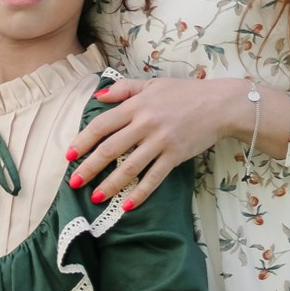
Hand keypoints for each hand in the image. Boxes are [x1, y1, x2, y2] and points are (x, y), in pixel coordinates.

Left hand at [65, 76, 247, 207]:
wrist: (220, 104)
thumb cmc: (186, 93)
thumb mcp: (153, 84)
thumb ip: (125, 89)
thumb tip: (99, 96)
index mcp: (137, 105)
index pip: (102, 125)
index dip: (83, 141)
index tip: (69, 154)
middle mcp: (146, 123)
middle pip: (110, 148)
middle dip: (89, 167)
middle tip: (74, 182)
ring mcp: (161, 141)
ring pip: (130, 167)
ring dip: (110, 184)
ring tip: (96, 197)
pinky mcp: (175, 156)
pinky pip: (154, 178)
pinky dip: (140, 193)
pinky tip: (126, 206)